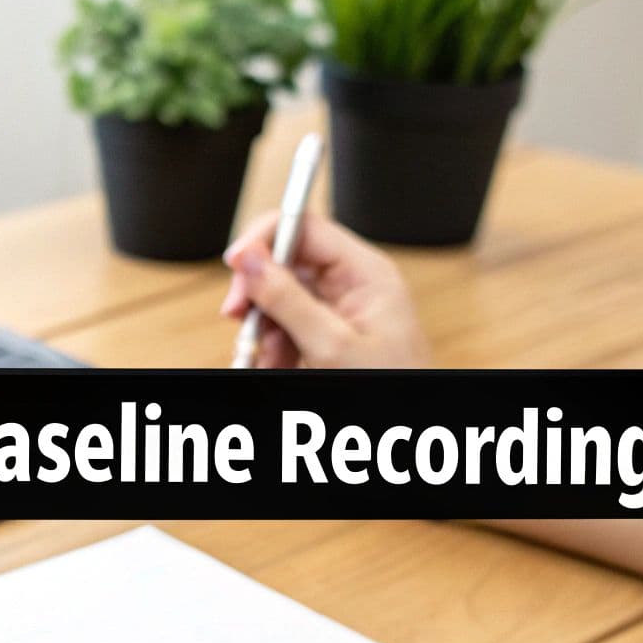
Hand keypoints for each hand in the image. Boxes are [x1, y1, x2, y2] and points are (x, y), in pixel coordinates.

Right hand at [219, 210, 429, 368]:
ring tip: (265, 356)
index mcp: (366, 272)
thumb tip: (249, 260)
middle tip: (238, 315)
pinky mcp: (328, 331)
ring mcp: (339, 307)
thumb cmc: (390, 382)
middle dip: (257, 291)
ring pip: (280, 297)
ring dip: (262, 326)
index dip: (265, 238)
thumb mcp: (331, 343)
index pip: (306, 228)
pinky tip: (275, 362)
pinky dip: (273, 345)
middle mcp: (352, 283)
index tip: (236, 263)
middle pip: (286, 263)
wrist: (406, 414)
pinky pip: (287, 325)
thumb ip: (287, 299)